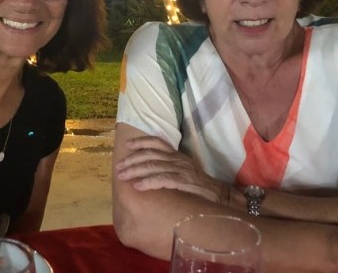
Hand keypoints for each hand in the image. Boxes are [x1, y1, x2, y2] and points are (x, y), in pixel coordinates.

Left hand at [114, 135, 230, 204]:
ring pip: (153, 166)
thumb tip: (146, 168)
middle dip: (132, 160)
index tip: (127, 145)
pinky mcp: (184, 181)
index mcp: (176, 154)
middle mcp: (177, 159)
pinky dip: (148, 182)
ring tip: (122, 176)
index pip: (157, 142)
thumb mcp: (182, 170)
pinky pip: (163, 179)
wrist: (219, 195)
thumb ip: (167, 166)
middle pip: (150, 155)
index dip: (141, 142)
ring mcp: (181, 169)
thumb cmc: (198, 184)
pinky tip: (137, 186)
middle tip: (118, 167)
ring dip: (135, 170)